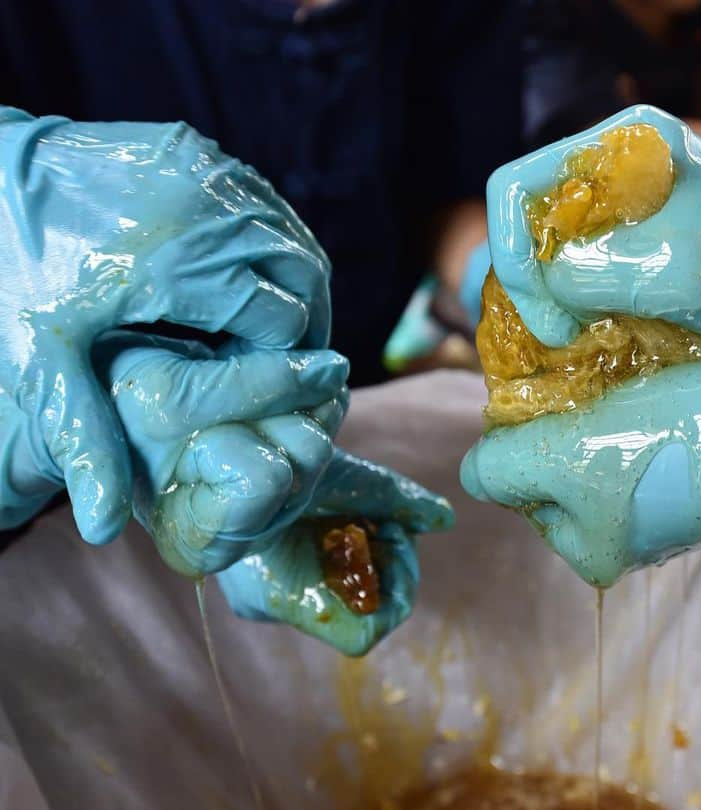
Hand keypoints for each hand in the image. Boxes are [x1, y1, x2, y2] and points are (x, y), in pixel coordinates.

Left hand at [0, 107, 330, 542]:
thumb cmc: (12, 273)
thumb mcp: (45, 362)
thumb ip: (87, 438)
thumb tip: (103, 531)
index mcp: (180, 265)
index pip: (283, 323)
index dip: (286, 363)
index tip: (271, 388)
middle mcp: (209, 209)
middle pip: (306, 278)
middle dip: (309, 325)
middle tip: (288, 364)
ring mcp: (210, 171)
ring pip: (296, 240)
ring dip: (299, 288)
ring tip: (274, 329)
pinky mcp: (202, 150)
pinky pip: (269, 207)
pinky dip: (275, 247)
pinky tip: (249, 279)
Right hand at [217, 449, 453, 655]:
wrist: (212, 448)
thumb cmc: (282, 461)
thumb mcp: (348, 476)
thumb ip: (400, 500)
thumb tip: (448, 519)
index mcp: (285, 592)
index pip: (364, 634)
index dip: (396, 593)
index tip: (395, 542)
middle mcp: (269, 607)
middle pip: (360, 610)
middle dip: (385, 564)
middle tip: (383, 522)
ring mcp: (261, 599)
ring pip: (342, 596)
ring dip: (365, 557)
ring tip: (358, 516)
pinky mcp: (261, 584)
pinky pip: (319, 583)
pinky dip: (339, 555)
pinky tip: (336, 522)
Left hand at [461, 347, 700, 641]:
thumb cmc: (674, 441)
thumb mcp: (565, 459)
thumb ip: (502, 467)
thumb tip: (474, 469)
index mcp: (588, 547)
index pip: (519, 479)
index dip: (522, 434)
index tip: (548, 398)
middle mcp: (623, 539)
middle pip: (556, 460)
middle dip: (559, 420)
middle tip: (582, 379)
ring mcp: (663, 506)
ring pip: (597, 440)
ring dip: (598, 405)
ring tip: (619, 373)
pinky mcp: (698, 470)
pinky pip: (641, 431)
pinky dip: (638, 404)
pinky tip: (653, 378)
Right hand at [485, 105, 700, 390]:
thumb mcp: (686, 268)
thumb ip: (599, 271)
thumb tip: (541, 287)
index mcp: (627, 143)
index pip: (519, 187)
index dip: (512, 254)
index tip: (546, 319)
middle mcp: (620, 167)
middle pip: (528, 222)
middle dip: (525, 285)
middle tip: (555, 341)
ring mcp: (629, 208)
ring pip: (549, 253)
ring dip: (546, 303)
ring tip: (568, 347)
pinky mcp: (638, 246)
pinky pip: (579, 274)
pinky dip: (571, 310)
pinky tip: (587, 343)